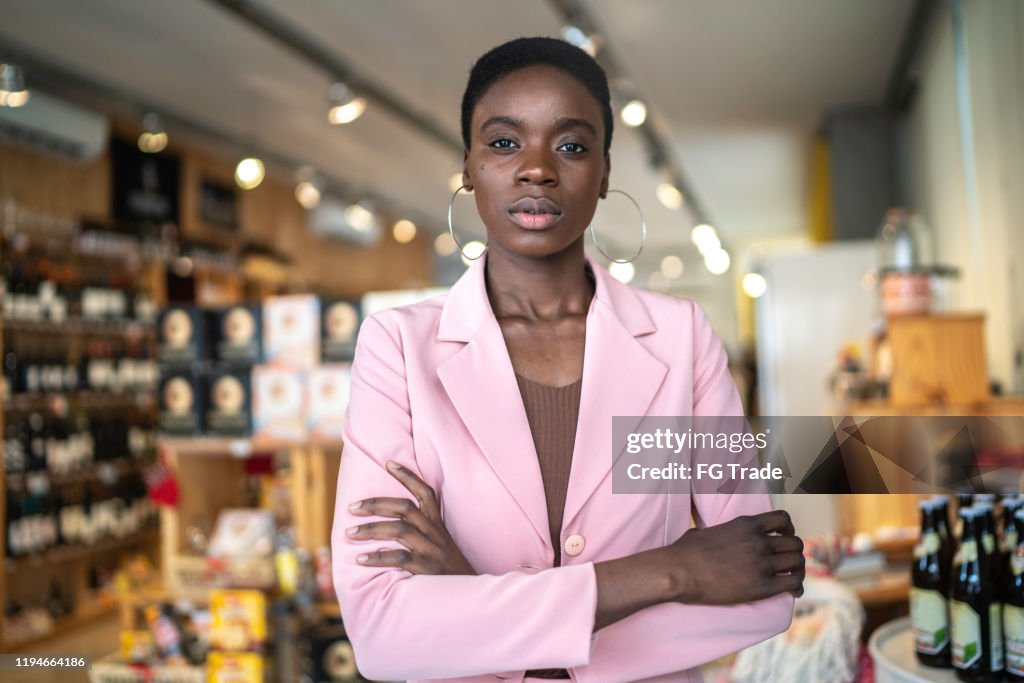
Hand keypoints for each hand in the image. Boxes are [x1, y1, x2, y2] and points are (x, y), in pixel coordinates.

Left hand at [345, 461, 475, 575]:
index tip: (389, 462)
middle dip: (375, 504)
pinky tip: (360, 560)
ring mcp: (430, 549)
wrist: (468, 593)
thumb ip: (422, 530)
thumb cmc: (448, 568)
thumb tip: (391, 522)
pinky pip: (399, 558)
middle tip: (351, 507)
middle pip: (404, 508)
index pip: (425, 492)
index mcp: (437, 523)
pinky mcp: (426, 568)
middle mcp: (434, 532)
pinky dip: (377, 558)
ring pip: (399, 530)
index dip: (408, 476)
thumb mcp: (440, 543)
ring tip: (348, 534)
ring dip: (370, 529)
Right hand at [662, 510, 804, 604]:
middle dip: (794, 551)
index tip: (784, 537)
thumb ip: (719, 532)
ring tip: (793, 575)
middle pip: (794, 542)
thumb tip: (709, 535)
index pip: (782, 519)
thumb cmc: (684, 552)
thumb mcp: (705, 531)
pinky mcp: (762, 586)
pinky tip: (793, 590)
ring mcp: (761, 563)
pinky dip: (797, 586)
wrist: (679, 572)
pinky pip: (793, 583)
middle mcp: (758, 541)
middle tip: (788, 561)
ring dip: (797, 568)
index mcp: (746, 525)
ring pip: (797, 561)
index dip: (788, 529)